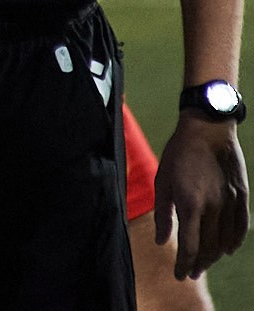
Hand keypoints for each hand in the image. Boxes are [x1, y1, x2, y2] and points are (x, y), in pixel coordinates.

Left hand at [156, 114, 248, 279]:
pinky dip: (234, 242)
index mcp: (190, 204)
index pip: (190, 246)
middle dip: (198, 264)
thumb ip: (163, 214)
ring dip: (214, 257)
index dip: (184, 264)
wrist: (208, 130)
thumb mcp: (162, 180)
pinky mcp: (241, 196)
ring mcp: (230, 203)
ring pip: (225, 240)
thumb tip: (163, 242)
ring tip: (204, 264)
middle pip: (208, 247)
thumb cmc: (178, 153)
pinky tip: (227, 250)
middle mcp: (213, 207)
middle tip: (190, 273)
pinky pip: (241, 226)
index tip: (179, 274)